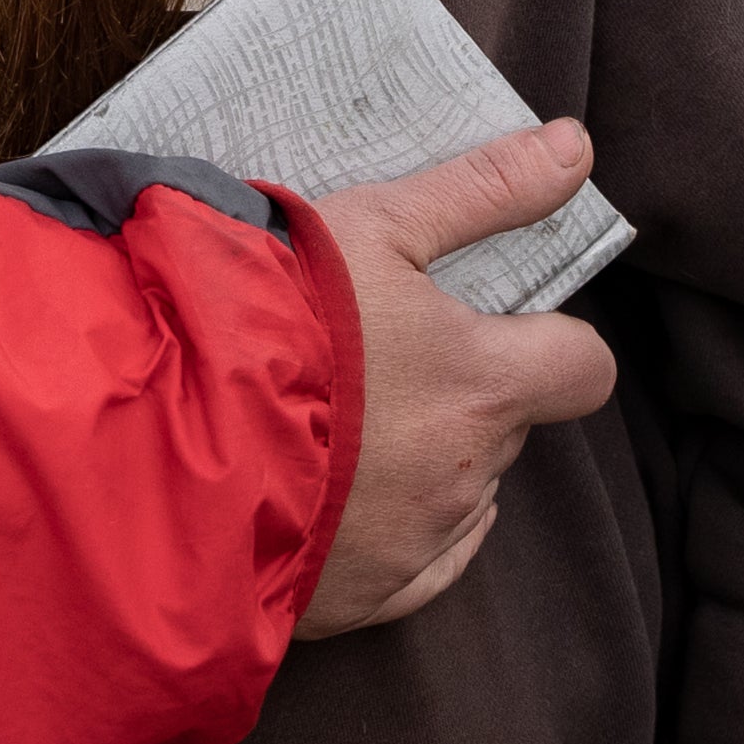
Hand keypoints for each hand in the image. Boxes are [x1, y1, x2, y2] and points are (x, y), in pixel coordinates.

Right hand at [295, 124, 621, 637]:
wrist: (161, 425)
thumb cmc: (272, 314)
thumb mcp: (376, 224)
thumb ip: (484, 189)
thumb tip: (574, 146)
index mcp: (483, 385)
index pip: (583, 369)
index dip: (553, 344)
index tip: (503, 328)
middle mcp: (466, 475)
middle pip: (503, 428)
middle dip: (461, 395)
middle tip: (381, 358)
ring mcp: (415, 544)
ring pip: (456, 495)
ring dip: (422, 460)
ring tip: (337, 420)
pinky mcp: (363, 596)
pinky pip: (417, 567)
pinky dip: (392, 530)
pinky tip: (344, 494)